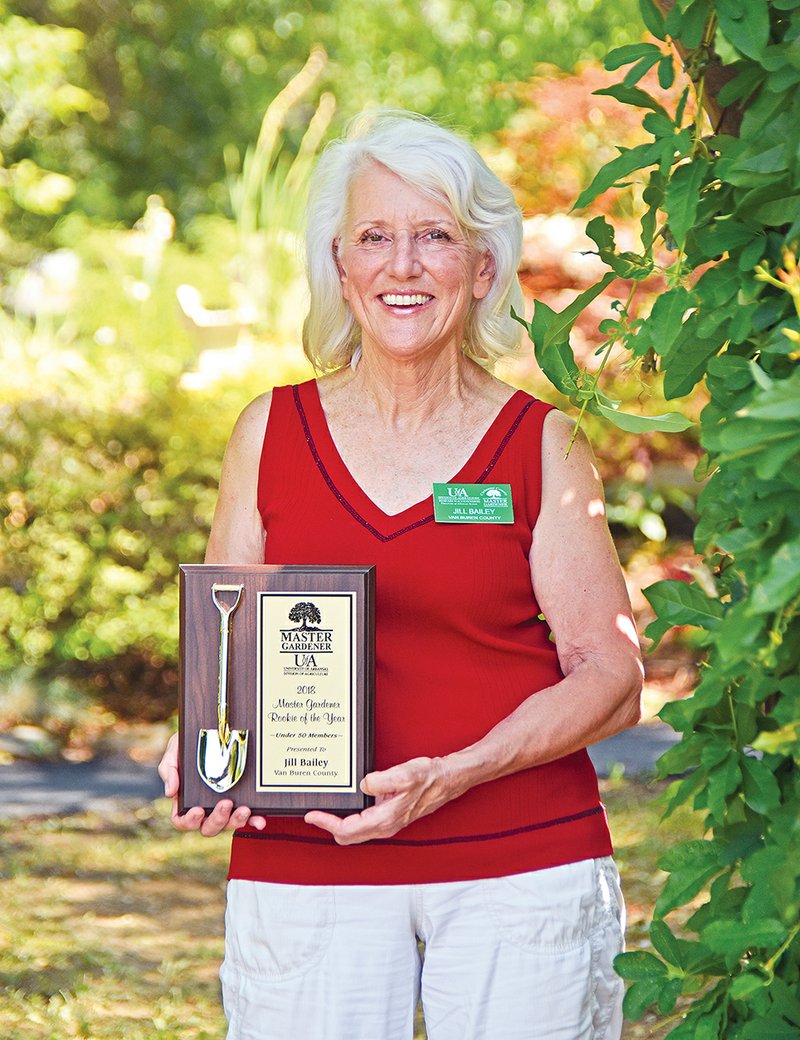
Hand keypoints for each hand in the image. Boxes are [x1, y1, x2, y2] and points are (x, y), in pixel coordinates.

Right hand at [158, 732, 265, 835]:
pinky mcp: (240, 802)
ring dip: (236, 821)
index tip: (199, 810)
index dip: (189, 821)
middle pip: (208, 827)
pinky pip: (247, 817)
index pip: (182, 820)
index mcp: (185, 801)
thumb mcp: (175, 751)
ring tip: (244, 809)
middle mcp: (205, 808)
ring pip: (227, 824)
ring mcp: (224, 807)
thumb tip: (170, 792)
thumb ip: (169, 769)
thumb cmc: (189, 744)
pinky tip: (260, 820)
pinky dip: (253, 821)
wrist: (212, 729)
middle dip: (217, 819)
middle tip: (225, 803)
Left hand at [304, 756, 455, 844]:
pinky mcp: (389, 817)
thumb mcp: (402, 775)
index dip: (326, 824)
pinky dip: (350, 818)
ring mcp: (387, 823)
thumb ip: (379, 781)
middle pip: (347, 837)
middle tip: (314, 814)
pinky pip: (363, 823)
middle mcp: (384, 826)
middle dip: (328, 827)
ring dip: (339, 824)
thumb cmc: (427, 778)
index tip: (311, 816)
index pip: (346, 830)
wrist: (445, 781)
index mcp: (384, 820)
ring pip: (355, 832)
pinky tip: (347, 804)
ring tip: (325, 810)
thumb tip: (363, 785)